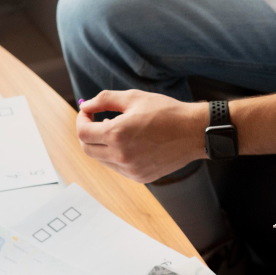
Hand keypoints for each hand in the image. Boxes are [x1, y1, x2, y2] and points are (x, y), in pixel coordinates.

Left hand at [77, 90, 207, 182]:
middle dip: (87, 135)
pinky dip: (116, 155)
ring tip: (118, 131)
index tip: (88, 113)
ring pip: (102, 160)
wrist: (194, 132)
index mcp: (117, 134)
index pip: (83, 133)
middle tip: (96, 123)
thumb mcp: (134, 97)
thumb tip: (86, 106)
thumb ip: (105, 100)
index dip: (81, 120)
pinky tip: (130, 143)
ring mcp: (131, 170)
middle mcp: (121, 156)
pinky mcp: (140, 177)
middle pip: (87, 149)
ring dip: (102, 145)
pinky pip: (118, 167)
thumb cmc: (166, 112)